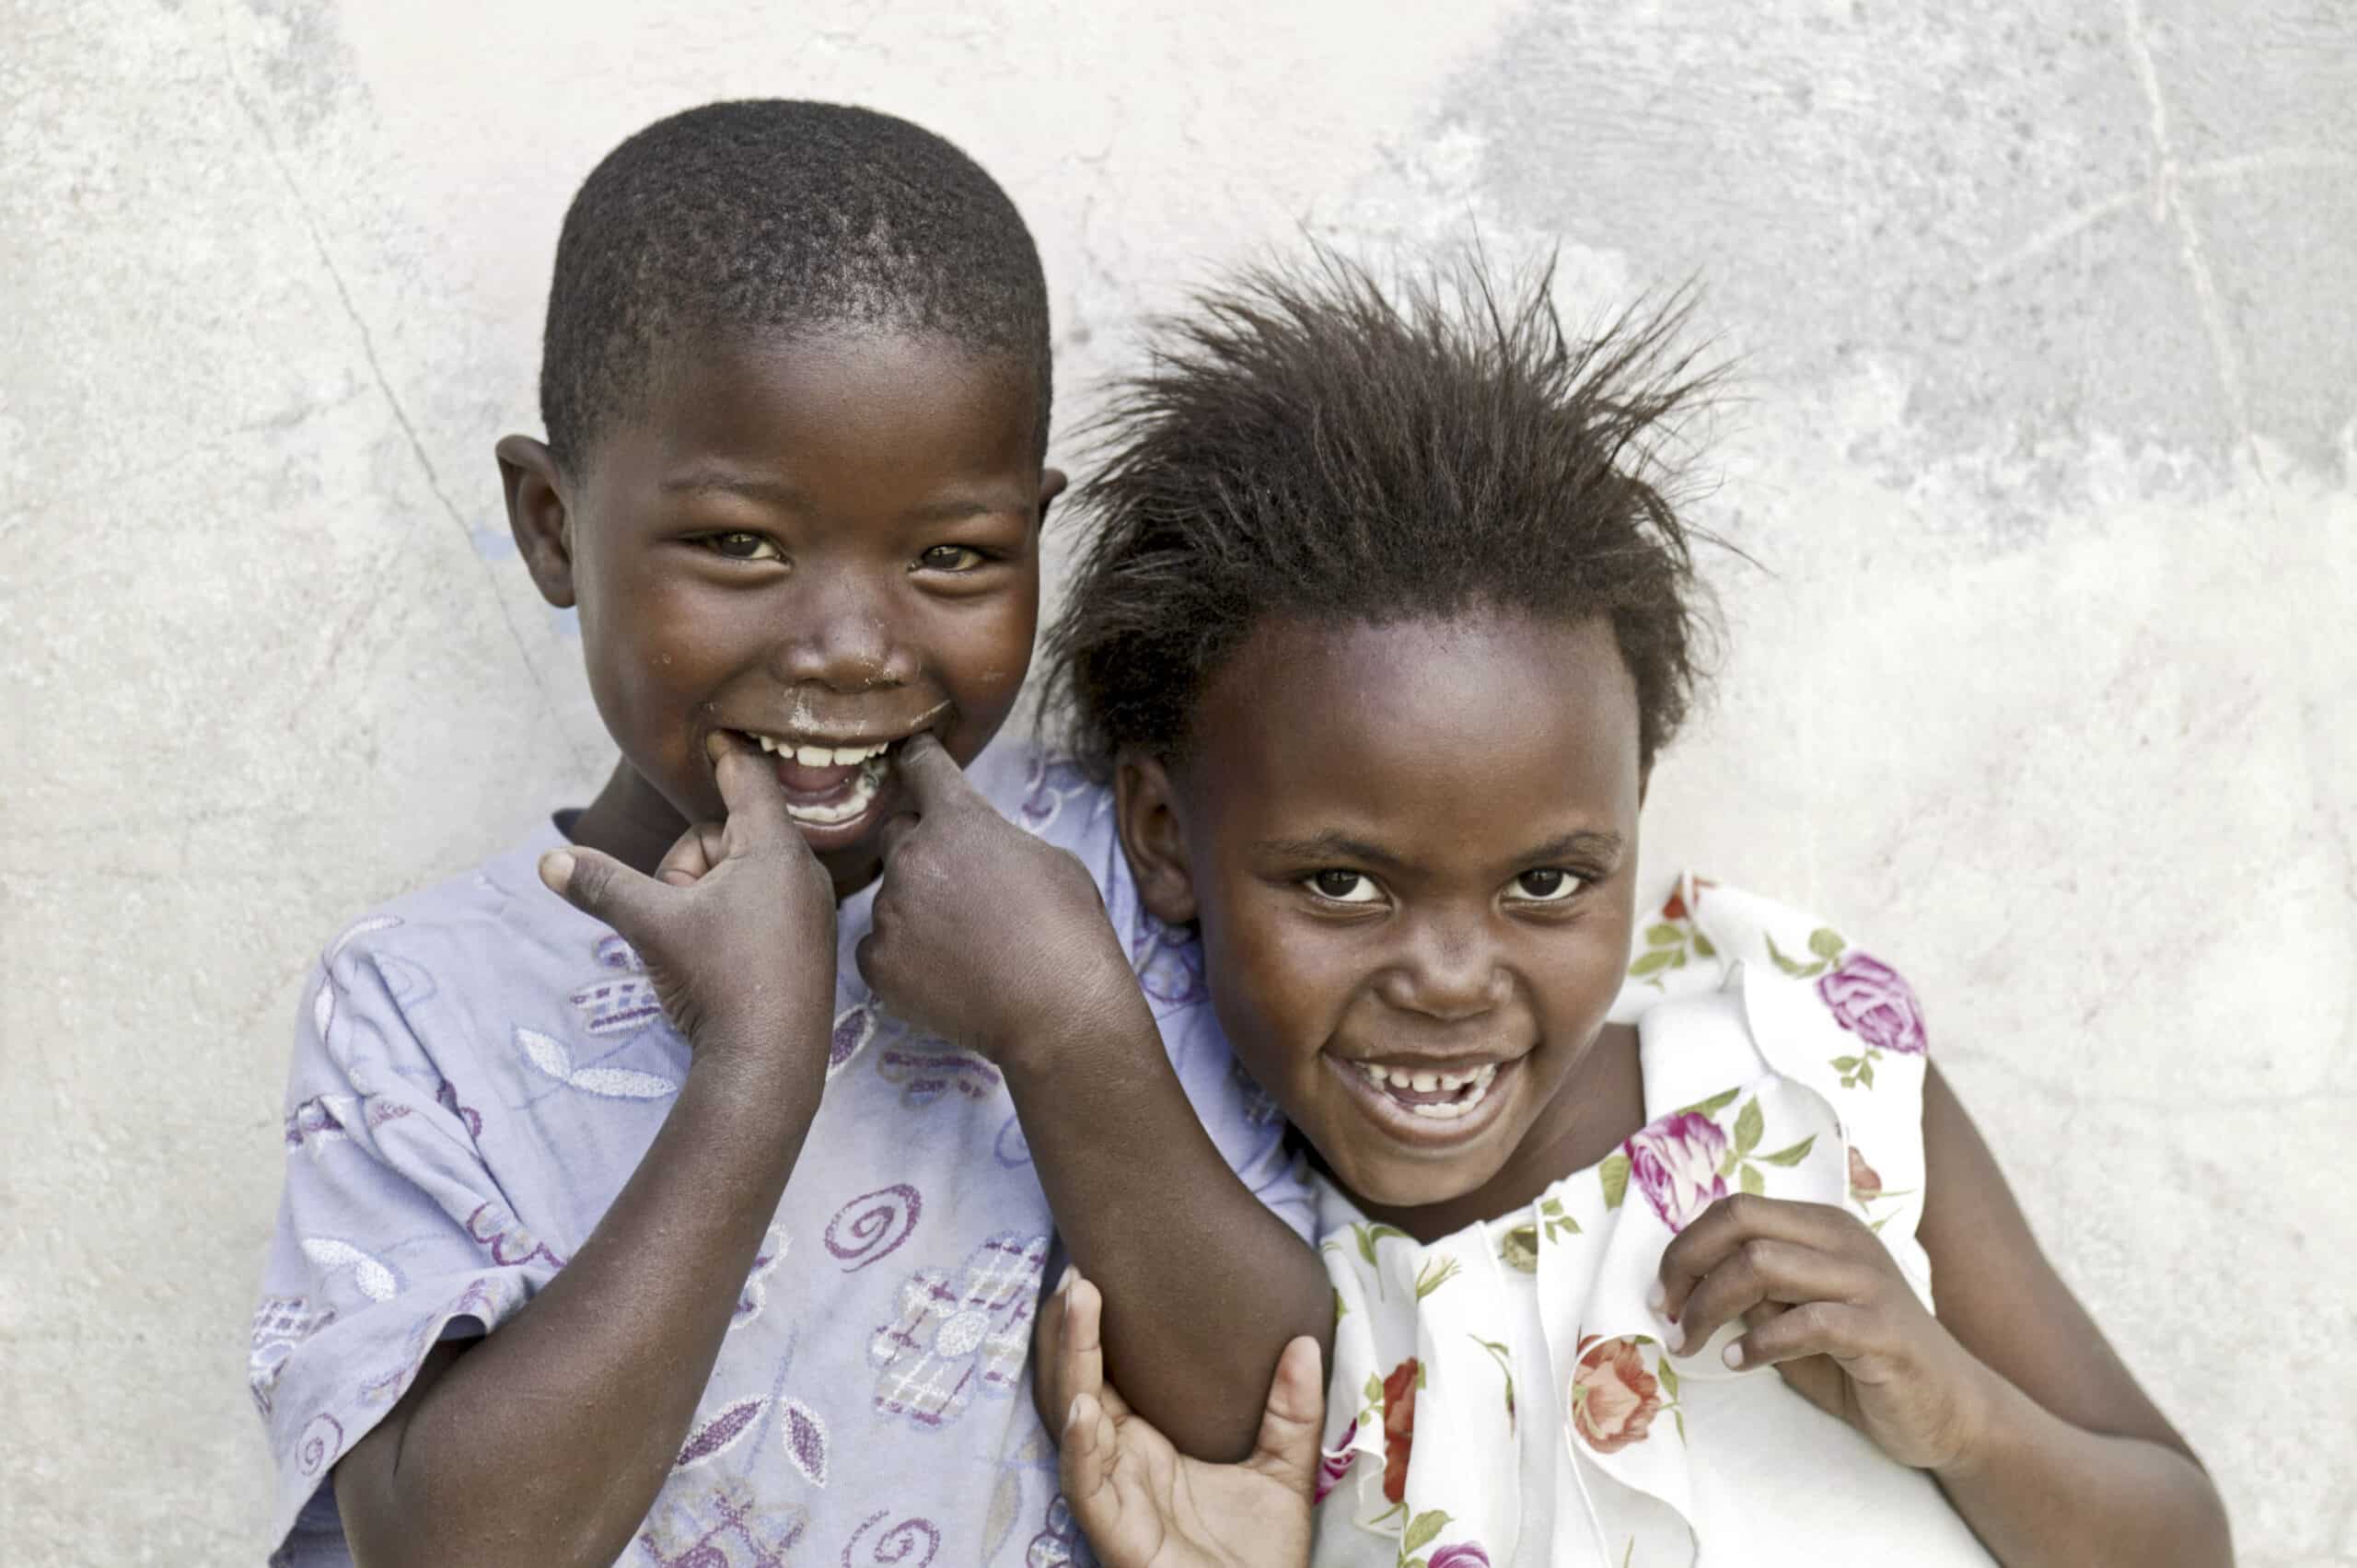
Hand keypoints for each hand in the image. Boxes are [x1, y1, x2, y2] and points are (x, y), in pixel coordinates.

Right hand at [539, 732, 837, 1071]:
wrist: (769, 1064)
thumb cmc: (718, 982)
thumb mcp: (651, 925)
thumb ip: (602, 885)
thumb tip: (548, 860)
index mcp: (773, 849)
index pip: (747, 778)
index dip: (726, 754)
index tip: (718, 735)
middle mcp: (803, 871)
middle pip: (726, 837)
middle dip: (688, 865)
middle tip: (678, 910)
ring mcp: (812, 909)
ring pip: (739, 877)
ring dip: (705, 897)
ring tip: (696, 944)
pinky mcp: (810, 944)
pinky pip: (759, 908)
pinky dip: (730, 921)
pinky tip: (719, 962)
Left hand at [855, 735, 1140, 1065]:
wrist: (1058, 1011)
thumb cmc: (1070, 932)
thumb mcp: (1052, 859)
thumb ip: (999, 840)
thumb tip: (982, 850)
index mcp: (958, 820)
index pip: (921, 767)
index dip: (919, 761)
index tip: (912, 760)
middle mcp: (912, 857)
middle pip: (896, 833)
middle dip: (922, 849)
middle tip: (960, 885)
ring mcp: (888, 912)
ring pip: (890, 896)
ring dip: (915, 908)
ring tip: (962, 944)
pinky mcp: (876, 963)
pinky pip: (877, 947)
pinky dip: (902, 956)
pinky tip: (943, 973)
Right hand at [1041, 1269, 1319, 1567]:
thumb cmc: (1261, 1556)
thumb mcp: (1285, 1471)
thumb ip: (1292, 1411)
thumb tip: (1306, 1342)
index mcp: (1146, 1444)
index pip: (1109, 1374)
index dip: (1097, 1325)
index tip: (1100, 1268)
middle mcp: (1120, 1463)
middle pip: (1079, 1385)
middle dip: (1072, 1330)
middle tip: (1078, 1272)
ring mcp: (1112, 1496)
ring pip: (1074, 1421)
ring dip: (1071, 1364)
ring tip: (1077, 1307)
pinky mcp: (1114, 1534)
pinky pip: (1087, 1486)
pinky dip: (1081, 1446)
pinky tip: (1085, 1407)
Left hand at [1655, 1192, 1995, 1471]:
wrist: (1946, 1409)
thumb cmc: (1859, 1362)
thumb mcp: (1794, 1318)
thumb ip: (1753, 1292)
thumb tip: (1686, 1282)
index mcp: (1821, 1227)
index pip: (1735, 1209)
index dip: (1685, 1247)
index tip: (1663, 1294)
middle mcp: (1844, 1241)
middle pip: (1740, 1223)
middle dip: (1687, 1266)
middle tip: (1671, 1317)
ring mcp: (1867, 1281)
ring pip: (1762, 1264)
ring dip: (1712, 1307)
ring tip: (1696, 1344)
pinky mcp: (1883, 1330)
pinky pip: (1806, 1322)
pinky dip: (1760, 1342)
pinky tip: (1741, 1362)